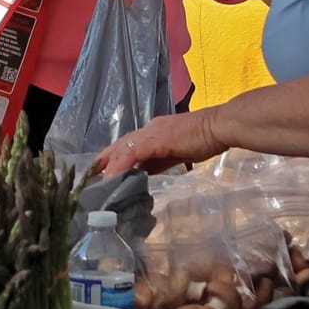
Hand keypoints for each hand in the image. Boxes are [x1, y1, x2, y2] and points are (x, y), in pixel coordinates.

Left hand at [94, 109, 221, 179]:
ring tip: (96, 181)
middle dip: (103, 160)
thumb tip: (142, 174)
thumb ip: (158, 162)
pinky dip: (120, 166)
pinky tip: (111, 178)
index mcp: (153, 132)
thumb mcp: (176, 153)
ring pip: (121, 149)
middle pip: (119, 145)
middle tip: (89, 176)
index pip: (127, 144)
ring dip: (108, 166)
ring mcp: (150, 133)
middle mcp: (148, 130)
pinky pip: (131, 154)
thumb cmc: (204, 139)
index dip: (112, 157)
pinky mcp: (154, 140)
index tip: (101, 171)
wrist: (219, 127)